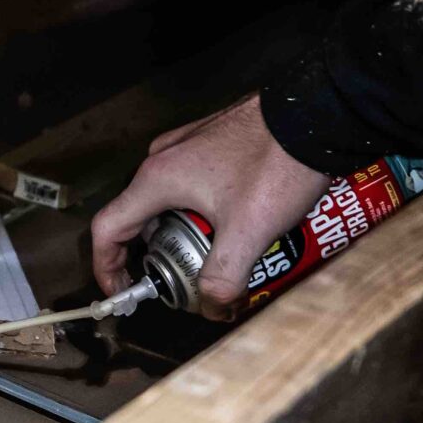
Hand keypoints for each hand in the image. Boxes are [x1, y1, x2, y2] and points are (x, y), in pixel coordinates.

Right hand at [87, 93, 332, 319]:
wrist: (315, 114)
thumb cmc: (276, 165)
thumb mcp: (248, 232)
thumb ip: (224, 277)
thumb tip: (212, 308)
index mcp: (157, 180)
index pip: (108, 228)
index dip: (106, 265)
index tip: (120, 291)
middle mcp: (163, 158)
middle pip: (137, 215)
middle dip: (152, 253)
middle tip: (177, 278)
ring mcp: (186, 144)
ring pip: (165, 197)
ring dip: (178, 229)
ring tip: (212, 252)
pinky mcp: (210, 138)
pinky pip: (188, 180)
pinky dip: (197, 208)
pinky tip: (232, 220)